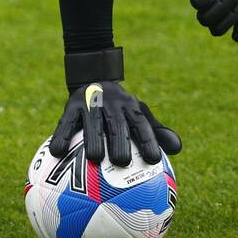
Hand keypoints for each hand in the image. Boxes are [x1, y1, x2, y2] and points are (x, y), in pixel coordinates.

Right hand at [49, 81, 181, 165]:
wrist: (93, 75)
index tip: (153, 159)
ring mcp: (91, 102)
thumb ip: (156, 131)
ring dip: (93, 139)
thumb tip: (178, 148)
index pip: (141, 124)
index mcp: (130, 107)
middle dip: (120, 141)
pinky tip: (58, 153)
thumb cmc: (119, 107)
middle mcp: (112, 103)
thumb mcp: (138, 114)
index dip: (148, 140)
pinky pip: (66, 122)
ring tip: (93, 158)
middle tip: (122, 162)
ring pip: (92, 121)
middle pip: (117, 123)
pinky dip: (62, 136)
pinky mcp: (71, 104)